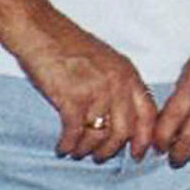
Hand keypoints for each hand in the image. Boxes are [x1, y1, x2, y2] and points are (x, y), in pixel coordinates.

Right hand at [15, 25, 159, 162]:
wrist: (40, 32)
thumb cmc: (70, 46)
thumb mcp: (107, 62)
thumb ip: (119, 86)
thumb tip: (124, 120)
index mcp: (129, 74)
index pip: (149, 114)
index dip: (145, 138)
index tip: (139, 154)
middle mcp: (118, 84)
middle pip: (125, 131)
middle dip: (112, 150)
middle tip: (100, 157)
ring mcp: (96, 91)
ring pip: (99, 136)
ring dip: (87, 149)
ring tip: (78, 151)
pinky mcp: (72, 99)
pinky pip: (74, 133)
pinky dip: (68, 145)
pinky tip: (62, 148)